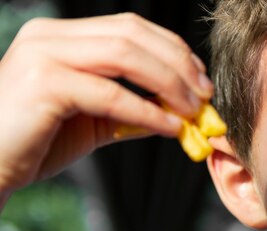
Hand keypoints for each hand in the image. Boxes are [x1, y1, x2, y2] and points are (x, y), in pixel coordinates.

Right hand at [0, 13, 211, 199]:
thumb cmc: (35, 141)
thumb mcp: (93, 120)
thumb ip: (132, 110)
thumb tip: (179, 114)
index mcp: (62, 37)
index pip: (130, 28)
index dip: (173, 50)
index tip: (200, 78)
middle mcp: (51, 36)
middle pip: (133, 34)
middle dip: (179, 64)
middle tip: (205, 95)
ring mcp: (44, 55)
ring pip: (126, 55)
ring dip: (169, 84)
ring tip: (193, 110)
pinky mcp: (43, 84)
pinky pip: (110, 94)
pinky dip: (147, 111)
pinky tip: (170, 127)